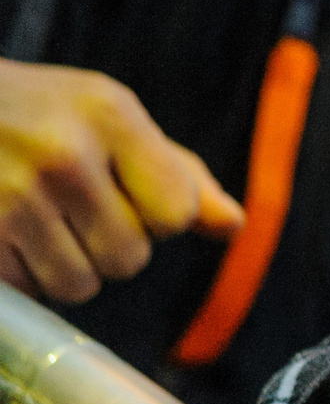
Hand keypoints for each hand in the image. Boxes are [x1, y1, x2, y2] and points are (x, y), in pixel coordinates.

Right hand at [0, 59, 241, 301]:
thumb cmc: (38, 113)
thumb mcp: (110, 116)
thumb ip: (176, 171)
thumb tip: (233, 226)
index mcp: (110, 117)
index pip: (177, 212)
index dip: (163, 217)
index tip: (134, 196)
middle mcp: (63, 157)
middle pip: (129, 258)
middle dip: (111, 245)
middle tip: (78, 210)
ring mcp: (11, 198)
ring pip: (78, 285)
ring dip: (68, 267)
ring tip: (42, 223)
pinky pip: (29, 290)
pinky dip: (24, 275)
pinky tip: (10, 233)